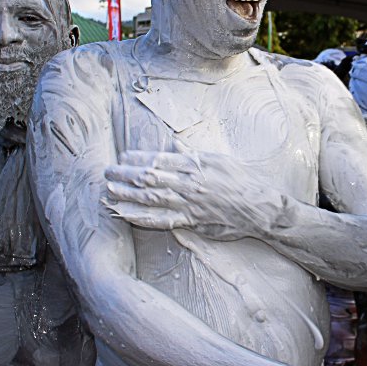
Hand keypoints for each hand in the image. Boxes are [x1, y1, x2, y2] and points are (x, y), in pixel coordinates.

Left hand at [101, 148, 283, 240]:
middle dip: (125, 174)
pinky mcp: (191, 220)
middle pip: (149, 177)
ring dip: (127, 193)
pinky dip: (141, 217)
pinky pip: (161, 220)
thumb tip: (175, 145)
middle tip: (107, 171)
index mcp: (195, 164)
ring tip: (109, 190)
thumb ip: (194, 154)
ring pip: (151, 197)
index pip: (159, 158)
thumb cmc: (243, 181)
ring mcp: (188, 203)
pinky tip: (126, 214)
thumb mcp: (220, 160)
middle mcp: (188, 182)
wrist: (259, 207)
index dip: (138, 158)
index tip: (123, 157)